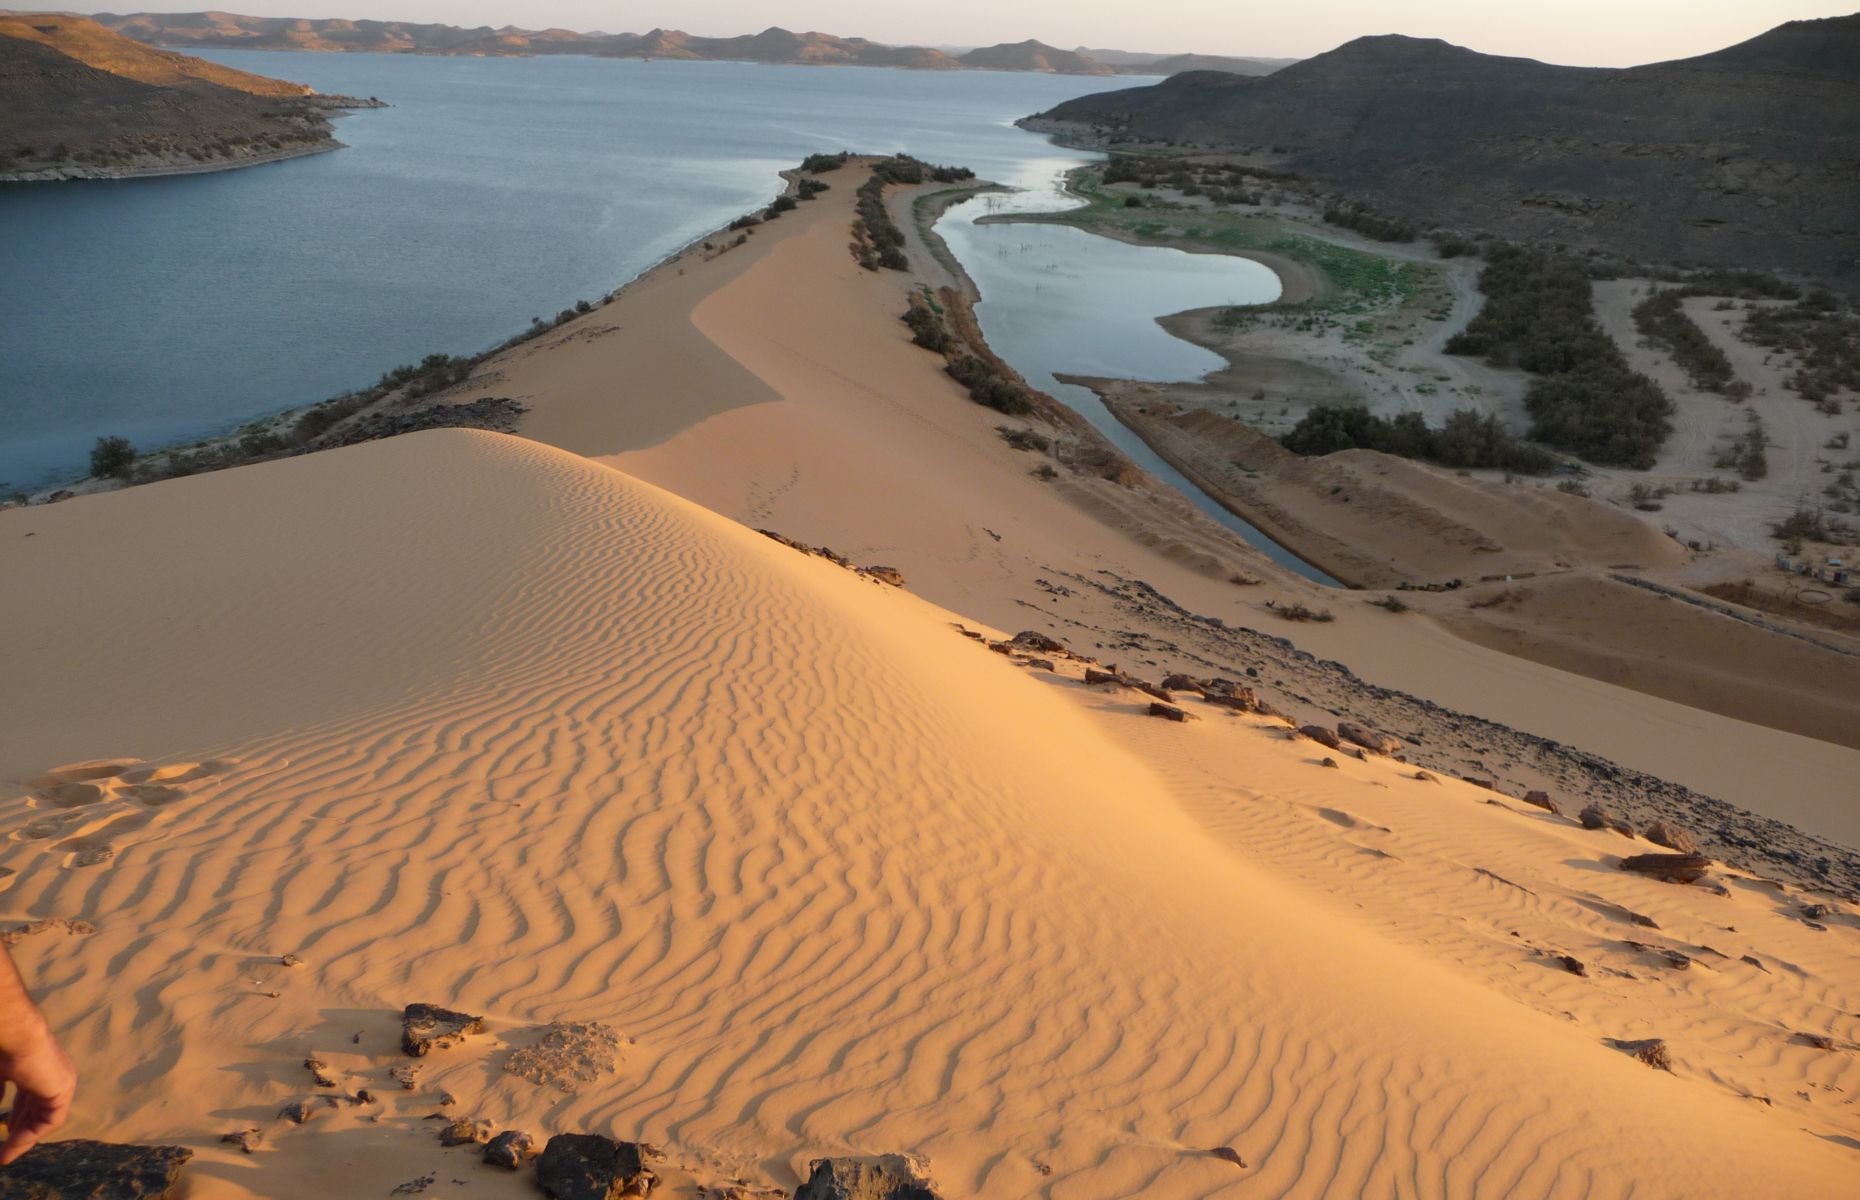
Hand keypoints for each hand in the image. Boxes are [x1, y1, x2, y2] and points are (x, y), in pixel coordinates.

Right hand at [0, 1020, 74, 1164]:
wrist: (19, 1037)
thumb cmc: (5, 1050)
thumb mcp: (0, 1075)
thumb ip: (1, 1089)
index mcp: (41, 1068)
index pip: (33, 1097)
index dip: (19, 1114)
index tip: (7, 1128)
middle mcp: (55, 1075)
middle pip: (39, 1109)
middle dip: (21, 1130)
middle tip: (5, 1149)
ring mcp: (62, 1083)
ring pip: (44, 1118)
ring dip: (24, 1139)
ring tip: (5, 1156)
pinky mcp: (63, 1092)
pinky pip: (49, 1122)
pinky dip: (30, 1135)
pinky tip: (12, 1144)